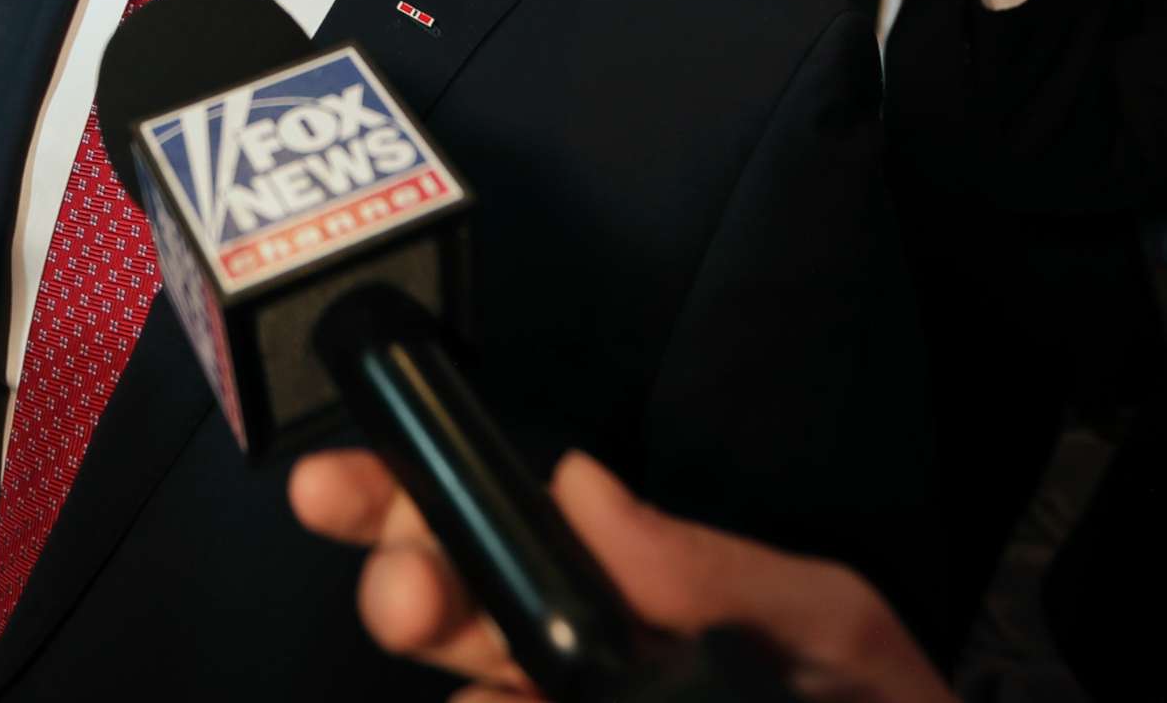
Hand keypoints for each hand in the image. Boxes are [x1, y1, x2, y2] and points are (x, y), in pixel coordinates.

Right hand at [289, 448, 952, 702]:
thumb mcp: (827, 624)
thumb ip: (714, 567)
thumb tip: (581, 484)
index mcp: (619, 592)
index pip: (492, 528)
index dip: (402, 498)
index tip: (339, 487)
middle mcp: (574, 664)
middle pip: (452, 613)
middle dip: (405, 581)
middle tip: (404, 591)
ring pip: (473, 696)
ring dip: (460, 678)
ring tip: (482, 685)